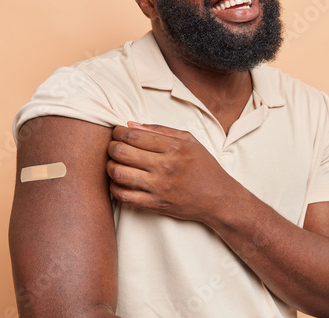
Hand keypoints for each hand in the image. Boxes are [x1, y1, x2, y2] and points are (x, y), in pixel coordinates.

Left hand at [106, 122, 241, 222]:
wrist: (218, 198)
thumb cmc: (205, 167)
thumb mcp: (190, 141)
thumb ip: (160, 130)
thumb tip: (131, 124)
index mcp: (173, 147)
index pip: (133, 135)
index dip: (118, 132)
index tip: (117, 133)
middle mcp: (165, 166)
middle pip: (121, 152)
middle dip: (111, 147)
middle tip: (113, 147)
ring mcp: (159, 187)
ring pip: (119, 174)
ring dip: (110, 167)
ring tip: (114, 164)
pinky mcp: (156, 204)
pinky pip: (125, 196)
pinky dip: (114, 188)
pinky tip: (118, 182)